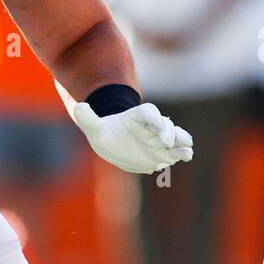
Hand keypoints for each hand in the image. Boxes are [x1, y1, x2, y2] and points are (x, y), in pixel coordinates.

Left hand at [72, 101, 193, 173]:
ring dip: (182, 142)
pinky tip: (186, 156)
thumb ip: (88, 118)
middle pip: (166, 125)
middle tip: (166, 143)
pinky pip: (177, 150)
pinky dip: (183, 152)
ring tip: (185, 151)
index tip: (157, 128)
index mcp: (137, 116)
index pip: (149, 113)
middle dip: (169, 133)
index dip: (155, 119)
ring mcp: (159, 139)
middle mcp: (151, 126)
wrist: (113, 143)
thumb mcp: (93, 127)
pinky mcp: (164, 151)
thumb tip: (78, 107)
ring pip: (176, 136)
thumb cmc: (105, 132)